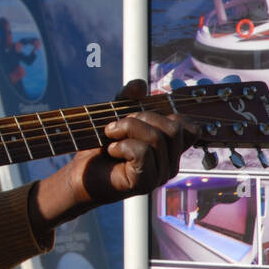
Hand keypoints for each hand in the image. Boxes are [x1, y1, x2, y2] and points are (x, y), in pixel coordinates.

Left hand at [32, 79, 198, 235]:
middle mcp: (170, 164)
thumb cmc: (99, 147)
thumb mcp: (115, 116)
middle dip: (142, 118)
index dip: (165, 113)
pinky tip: (111, 151)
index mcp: (169, 149)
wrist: (79, 174)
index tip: (138, 114)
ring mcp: (159, 175)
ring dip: (127, 129)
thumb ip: (128, 99)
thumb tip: (140, 85)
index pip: (189, 127)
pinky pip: (143, 152)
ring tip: (110, 135)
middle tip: (118, 125)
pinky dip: (122, 145)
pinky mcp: (145, 183)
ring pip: (157, 138)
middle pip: (174, 128)